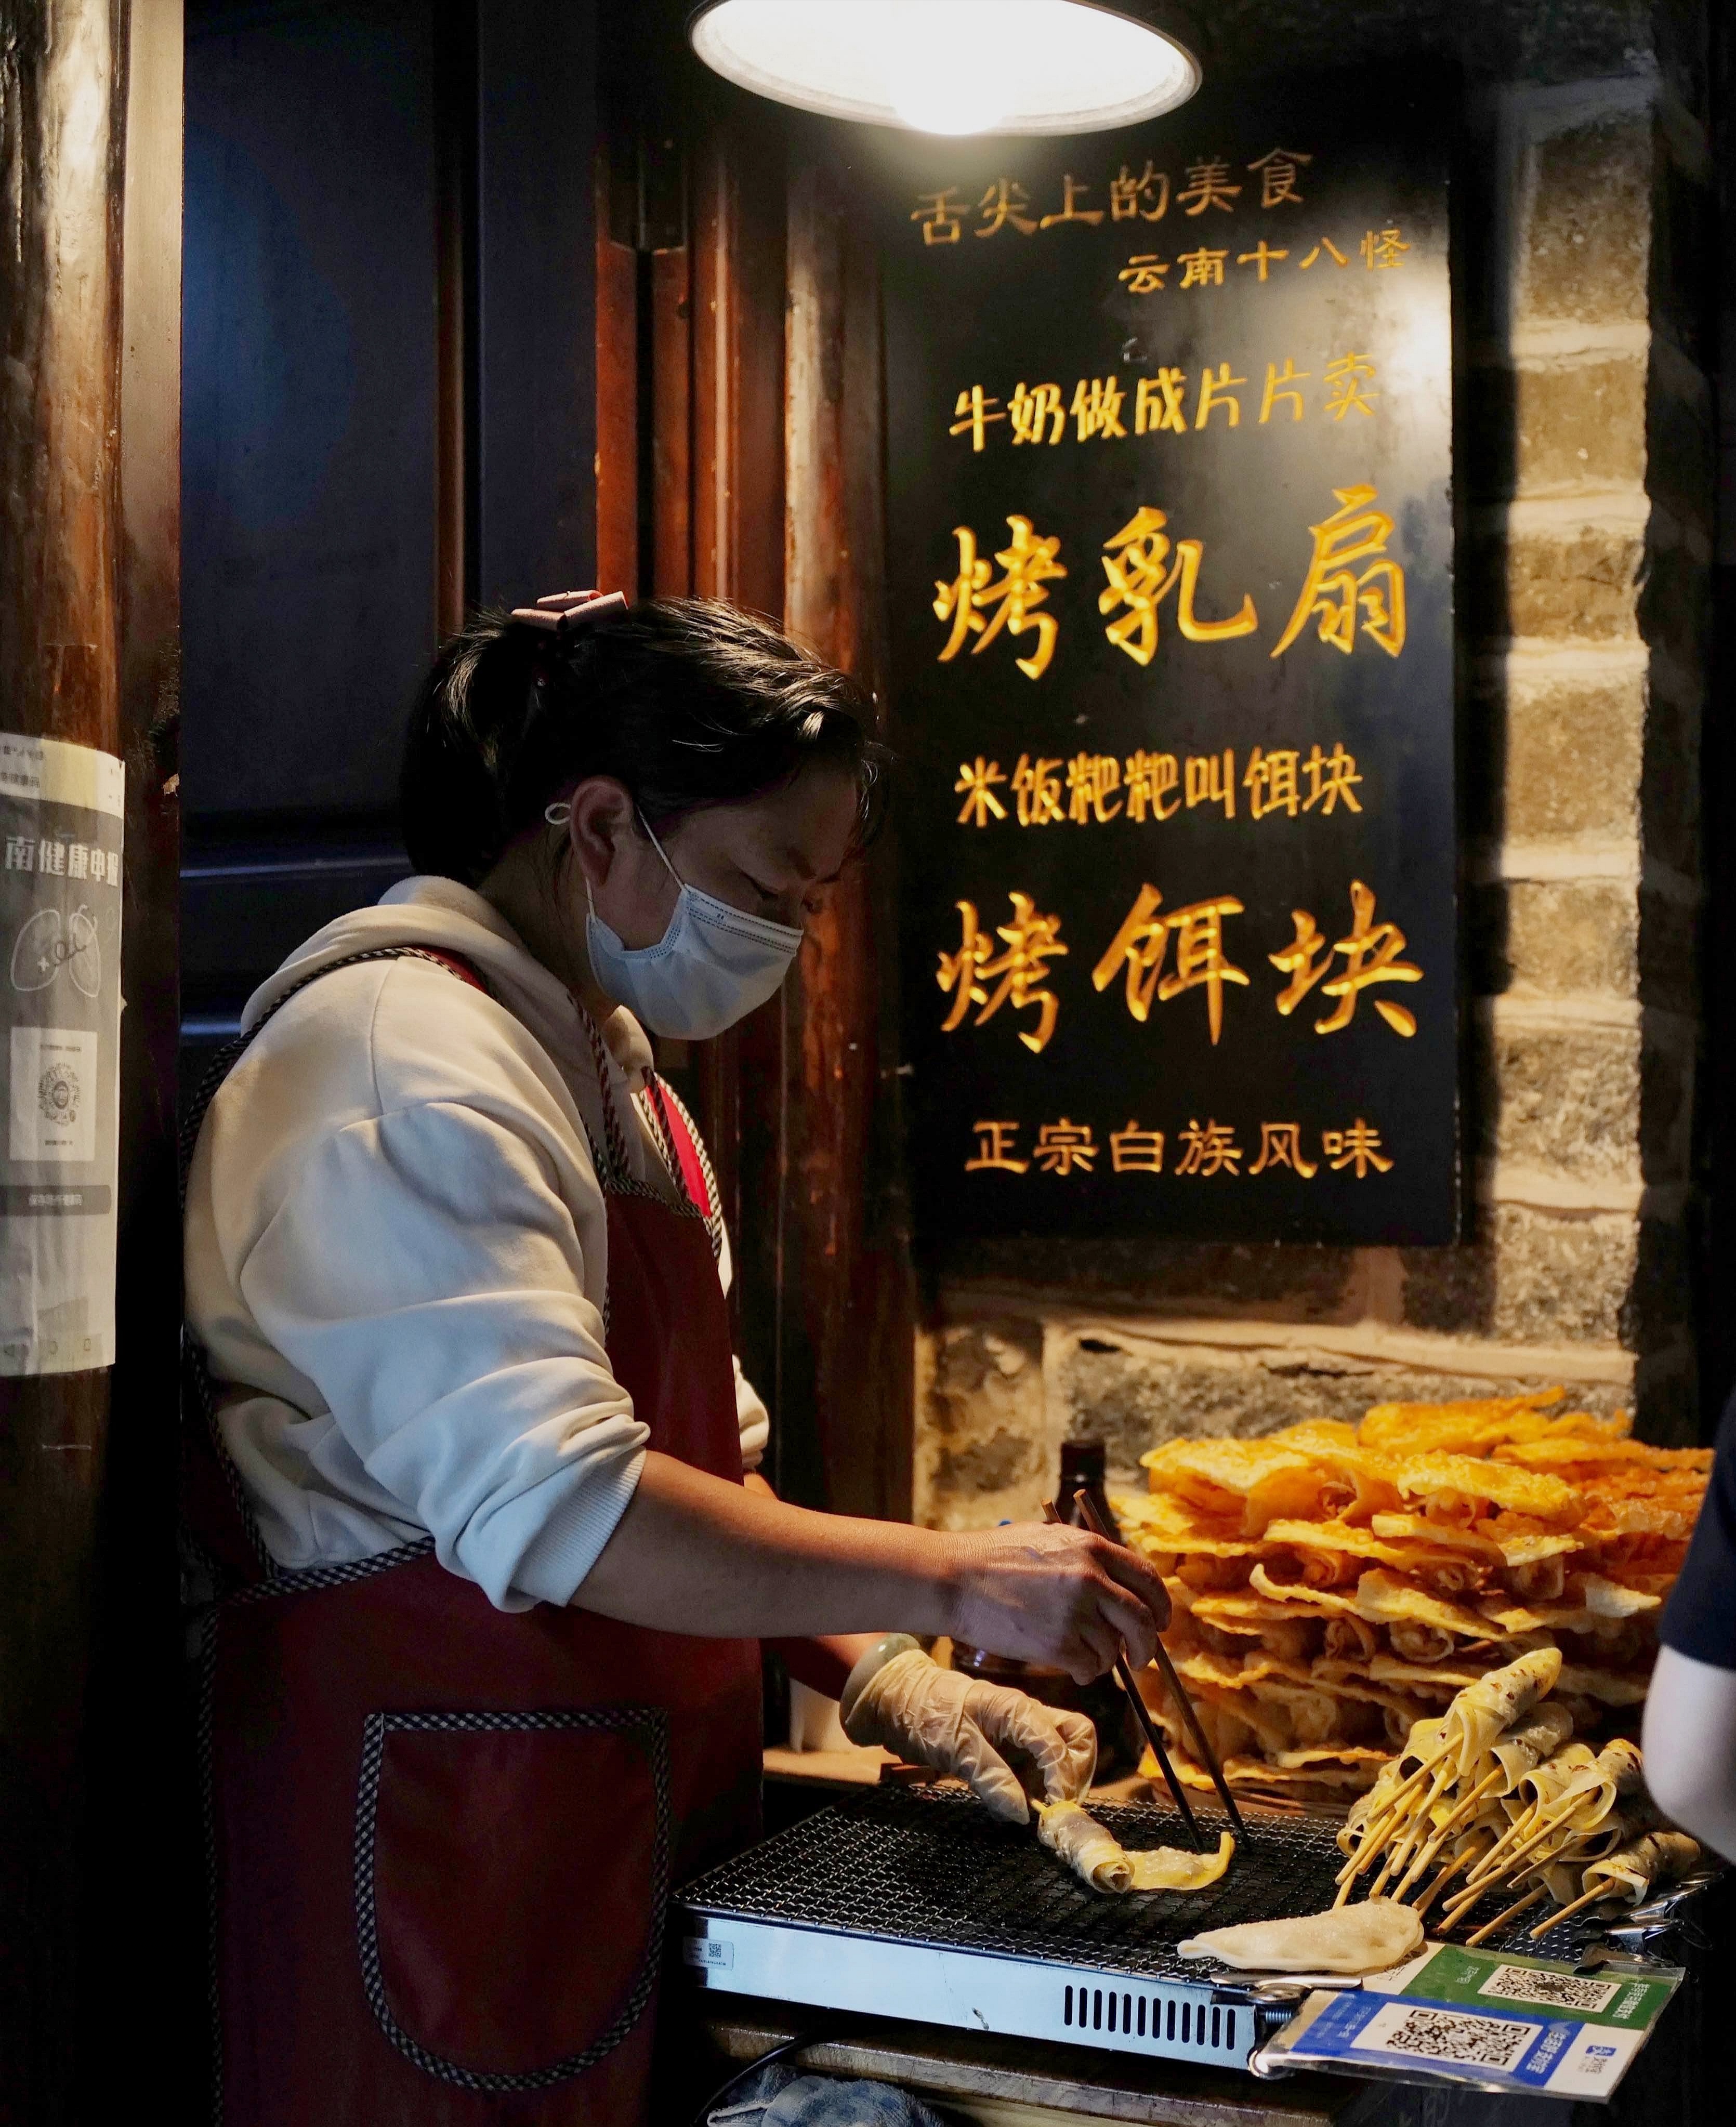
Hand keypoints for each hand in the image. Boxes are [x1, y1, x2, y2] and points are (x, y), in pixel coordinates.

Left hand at [841, 1647, 1096, 1823]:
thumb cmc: (925, 1713)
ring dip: (1060, 1782)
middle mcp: (1027, 1717)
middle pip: (1077, 1736)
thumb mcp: (954, 1746)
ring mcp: (1020, 1732)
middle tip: (1058, 1807)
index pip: (1059, 1743)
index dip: (1062, 1779)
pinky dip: (1040, 1786)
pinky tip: (1024, 1806)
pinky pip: (1038, 1766)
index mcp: (1016, 1709)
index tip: (1052, 1811)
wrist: (897, 1700)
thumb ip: (991, 1777)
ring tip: (1042, 1812)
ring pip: (1063, 1750)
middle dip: (1076, 1772)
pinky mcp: (1009, 1748)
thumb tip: (1023, 1814)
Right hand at [946, 1521, 1170, 1684]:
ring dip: (1105, 1659)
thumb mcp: (1048, 1539)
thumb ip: (1086, 1557)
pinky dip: (1087, 1673)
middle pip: (1142, 1620)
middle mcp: (1091, 1578)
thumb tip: (1117, 1585)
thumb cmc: (995, 1557)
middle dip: (1146, 1645)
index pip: (1147, 1578)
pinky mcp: (1058, 1644)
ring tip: (1083, 1655)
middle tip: (1139, 1658)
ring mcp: (1075, 1612)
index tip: (1159, 1622)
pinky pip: (1091, 1668)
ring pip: (1114, 1649)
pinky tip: (1072, 1666)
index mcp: (1092, 1548)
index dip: (1160, 1605)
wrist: (956, 1579)